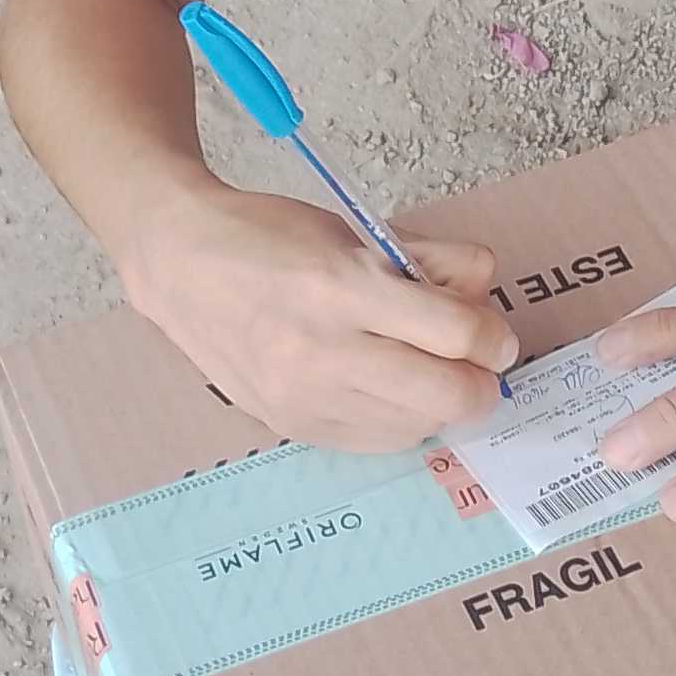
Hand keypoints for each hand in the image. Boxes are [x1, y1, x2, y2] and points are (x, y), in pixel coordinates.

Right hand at [122, 186, 505, 451]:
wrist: (180, 266)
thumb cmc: (269, 238)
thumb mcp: (354, 232)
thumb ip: (429, 259)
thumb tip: (486, 285)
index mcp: (341, 287)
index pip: (454, 333)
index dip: (493, 336)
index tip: (495, 334)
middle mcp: (322, 351)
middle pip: (445, 395)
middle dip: (480, 382)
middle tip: (478, 363)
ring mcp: (303, 398)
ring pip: (416, 426)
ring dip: (441, 403)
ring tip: (428, 369)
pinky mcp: (293, 426)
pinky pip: (377, 443)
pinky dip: (402, 420)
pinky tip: (392, 390)